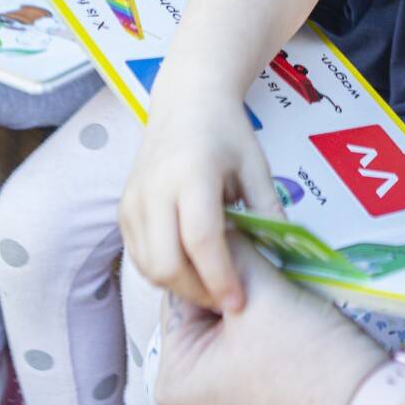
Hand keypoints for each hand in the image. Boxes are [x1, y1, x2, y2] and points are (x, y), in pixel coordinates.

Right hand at [120, 96, 282, 312]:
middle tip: (227, 296)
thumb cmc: (226, 132)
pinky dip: (163, 272)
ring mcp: (133, 201)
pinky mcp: (123, 210)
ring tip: (211, 283)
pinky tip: (190, 266)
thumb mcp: (255, 166)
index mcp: (192, 174)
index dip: (220, 278)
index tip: (240, 303)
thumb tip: (281, 258)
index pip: (200, 240)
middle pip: (167, 263)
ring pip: (149, 267)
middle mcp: (154, 189)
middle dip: (198, 291)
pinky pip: (139, 257)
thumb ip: (267, 211)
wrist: (186, 101)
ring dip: (180, 286)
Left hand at [155, 236, 388, 404]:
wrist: (360, 395)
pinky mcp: (246, 380)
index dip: (209, 262)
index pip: (178, 294)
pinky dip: (262, 314)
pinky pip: (243, 333)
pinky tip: (284, 307)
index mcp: (175, 376)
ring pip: (226, 315)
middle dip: (232, 280)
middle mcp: (189, 386)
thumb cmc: (309, 361)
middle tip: (261, 267)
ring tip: (277, 291)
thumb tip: (218, 221)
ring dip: (251, 294)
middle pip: (202, 306)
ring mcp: (220, 385)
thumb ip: (232, 249)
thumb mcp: (260, 293)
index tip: (235, 242)